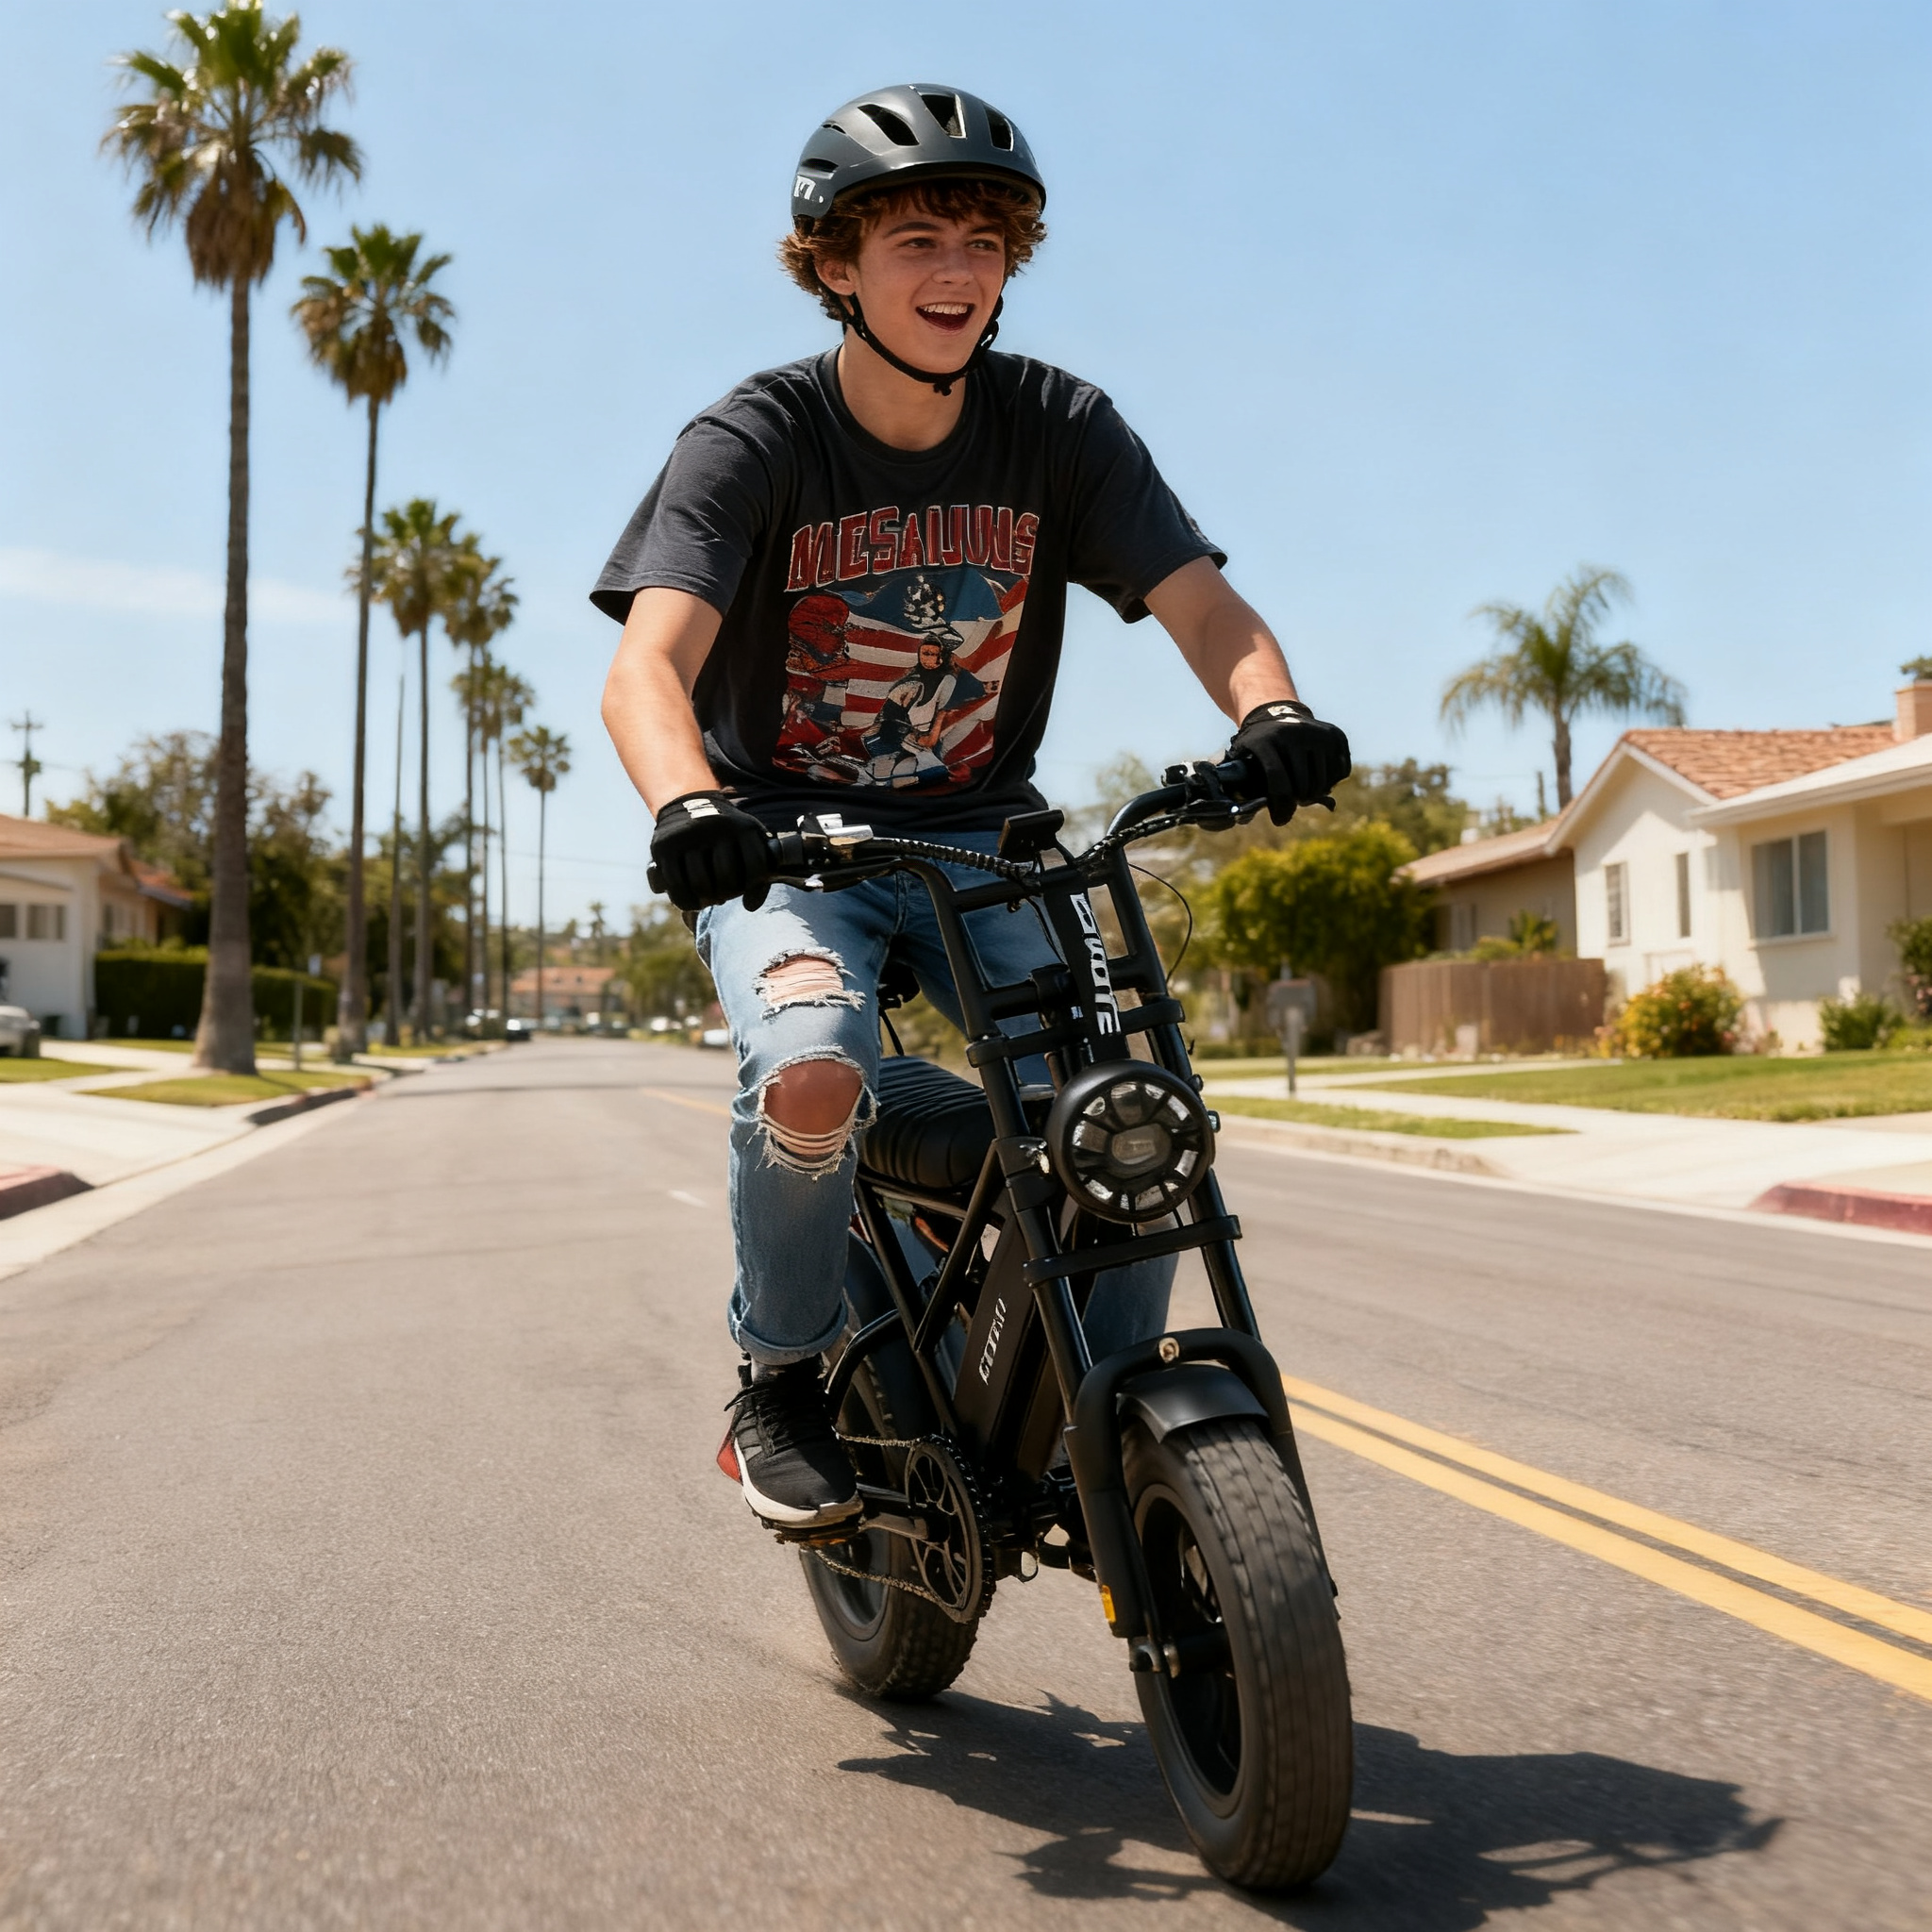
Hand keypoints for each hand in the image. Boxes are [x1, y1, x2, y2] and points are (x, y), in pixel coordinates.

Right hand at [648, 791, 771, 911]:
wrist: (687, 804)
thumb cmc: (727, 836)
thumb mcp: (749, 843)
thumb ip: (760, 873)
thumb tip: (750, 906)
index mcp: (743, 827)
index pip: (756, 867)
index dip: (753, 885)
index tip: (745, 886)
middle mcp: (716, 827)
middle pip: (726, 877)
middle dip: (727, 893)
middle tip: (724, 895)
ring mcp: (688, 835)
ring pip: (700, 883)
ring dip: (705, 900)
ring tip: (709, 900)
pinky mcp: (665, 845)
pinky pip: (676, 884)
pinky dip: (685, 901)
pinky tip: (693, 902)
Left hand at [1226, 701, 1351, 825]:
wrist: (1276, 710)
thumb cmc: (1258, 745)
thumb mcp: (1242, 757)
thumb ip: (1242, 785)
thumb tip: (1243, 819)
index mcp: (1266, 740)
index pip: (1277, 778)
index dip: (1280, 805)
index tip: (1279, 821)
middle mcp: (1294, 733)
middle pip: (1303, 785)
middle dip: (1298, 800)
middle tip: (1295, 801)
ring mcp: (1317, 732)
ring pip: (1323, 781)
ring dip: (1315, 793)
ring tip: (1305, 791)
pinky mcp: (1335, 734)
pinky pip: (1341, 771)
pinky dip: (1332, 782)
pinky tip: (1318, 776)